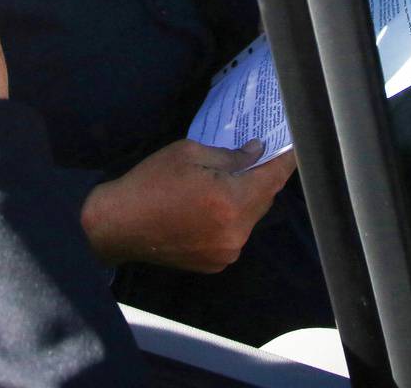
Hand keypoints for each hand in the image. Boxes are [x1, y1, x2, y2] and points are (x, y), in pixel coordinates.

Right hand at [80, 139, 295, 272]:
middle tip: (257, 156)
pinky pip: (234, 235)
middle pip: (264, 199)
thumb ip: (231, 156)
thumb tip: (258, 152)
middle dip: (262, 178)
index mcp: (232, 202)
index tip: (292, 145)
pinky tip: (211, 206)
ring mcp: (227, 252)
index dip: (286, 159)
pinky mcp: (215, 264)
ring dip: (245, 200)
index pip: (273, 177)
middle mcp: (236, 232)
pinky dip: (230, 218)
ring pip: (249, 218)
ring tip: (226, 182)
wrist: (118, 225)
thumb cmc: (151, 182)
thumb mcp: (189, 153)